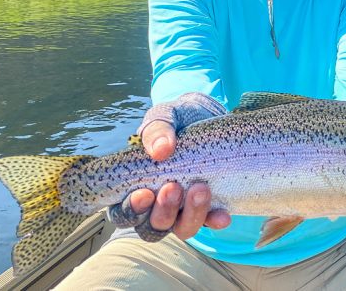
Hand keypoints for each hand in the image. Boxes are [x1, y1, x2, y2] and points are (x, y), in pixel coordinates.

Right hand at [124, 120, 230, 239]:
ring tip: (201, 188)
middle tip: (174, 187)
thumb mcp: (164, 116)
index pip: (123, 212)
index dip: (131, 209)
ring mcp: (181, 211)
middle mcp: (155, 206)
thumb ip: (156, 130)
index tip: (145, 192)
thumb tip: (160, 151)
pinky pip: (209, 222)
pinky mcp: (206, 209)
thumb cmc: (175, 119)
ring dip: (190, 214)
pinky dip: (214, 220)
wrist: (206, 117)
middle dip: (163, 210)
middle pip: (151, 227)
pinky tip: (222, 215)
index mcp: (133, 187)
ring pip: (181, 228)